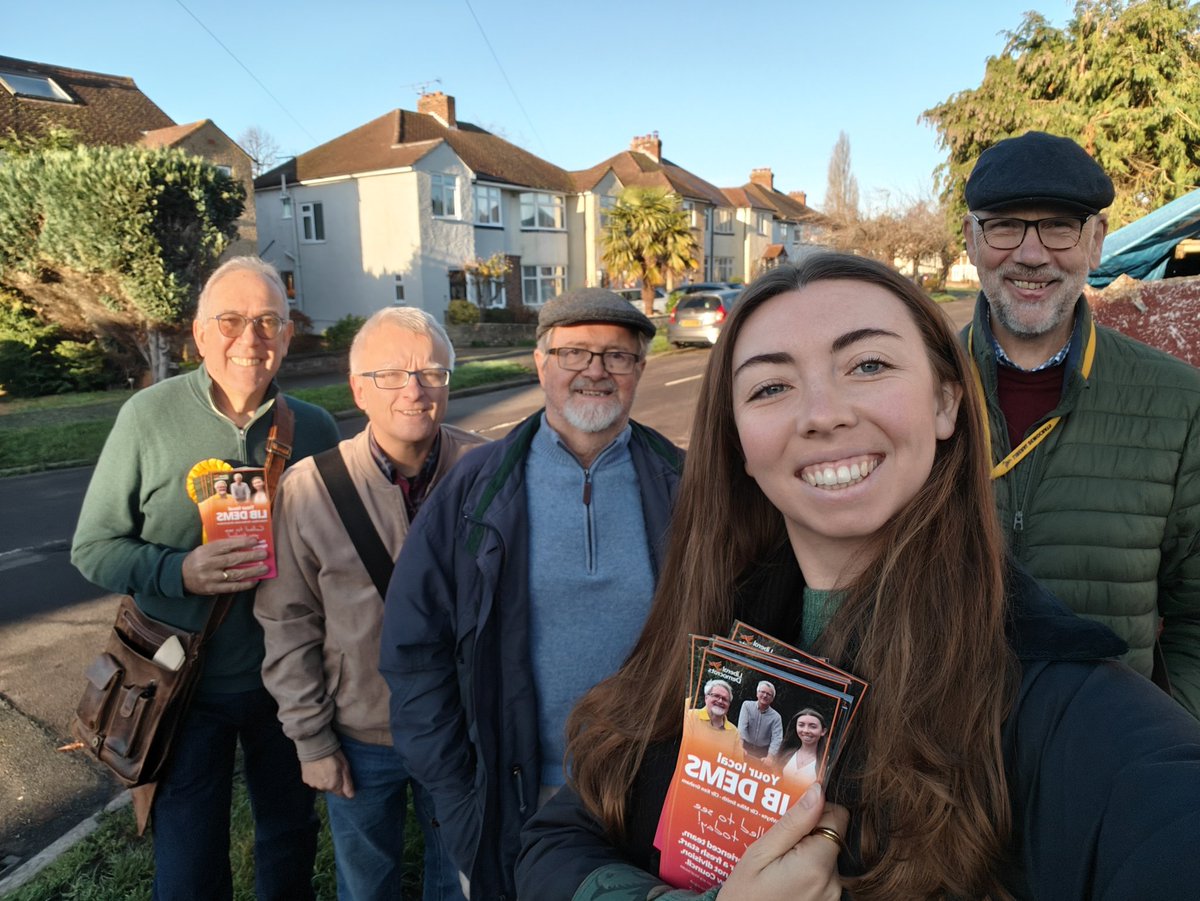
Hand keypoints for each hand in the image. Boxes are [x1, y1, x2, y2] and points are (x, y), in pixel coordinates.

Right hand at [181, 536, 268, 594]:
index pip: (226, 545)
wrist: (179, 576)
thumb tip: (245, 543)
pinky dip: (245, 584)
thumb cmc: (197, 559)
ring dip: (252, 571)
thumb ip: (222, 546)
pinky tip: (254, 581)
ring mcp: (210, 578)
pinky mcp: (212, 589)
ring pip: (235, 574)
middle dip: (251, 556)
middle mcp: (208, 564)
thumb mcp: (205, 548)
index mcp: (205, 551)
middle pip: (233, 560)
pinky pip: (232, 587)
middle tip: (264, 554)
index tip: (255, 540)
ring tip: (264, 568)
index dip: (242, 543)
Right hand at [301, 751, 354, 798]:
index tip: (343, 777)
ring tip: (325, 767)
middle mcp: (322, 788)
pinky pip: (314, 781)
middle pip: (331, 789)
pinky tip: (317, 768)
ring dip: (324, 780)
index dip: (344, 787)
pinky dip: (316, 777)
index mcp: (333, 785)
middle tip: (334, 769)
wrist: (315, 745)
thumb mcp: (344, 766)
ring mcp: (312, 784)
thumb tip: (351, 796)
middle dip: (334, 781)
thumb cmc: (333, 754)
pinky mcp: (305, 779)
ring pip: (322, 785)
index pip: (340, 794)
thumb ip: (347, 783)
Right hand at [716, 782, 847, 900]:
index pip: (839, 817)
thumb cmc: (744, 898)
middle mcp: (833, 883)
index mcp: (816, 864)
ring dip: (805, 856)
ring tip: (776, 866)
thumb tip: (817, 792)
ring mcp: (833, 898)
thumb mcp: (760, 854)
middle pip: (832, 838)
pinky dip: (807, 874)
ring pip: (826, 858)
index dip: (816, 811)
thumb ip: (793, 823)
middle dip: (807, 835)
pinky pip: (823, 878)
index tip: (792, 820)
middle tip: (777, 844)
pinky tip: (783, 880)